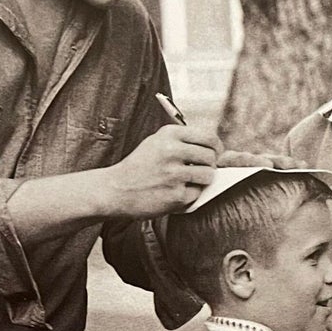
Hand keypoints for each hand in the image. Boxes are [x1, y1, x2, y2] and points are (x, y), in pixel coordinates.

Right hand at [107, 123, 221, 216]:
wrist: (116, 190)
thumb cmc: (139, 167)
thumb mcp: (156, 143)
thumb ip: (182, 141)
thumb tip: (216, 148)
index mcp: (168, 135)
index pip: (208, 136)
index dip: (216, 147)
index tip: (215, 153)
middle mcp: (171, 151)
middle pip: (211, 156)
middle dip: (210, 164)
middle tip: (200, 169)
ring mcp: (174, 174)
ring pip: (208, 175)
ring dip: (202, 180)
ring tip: (187, 181)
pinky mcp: (175, 195)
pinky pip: (197, 193)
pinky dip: (190, 195)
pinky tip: (174, 192)